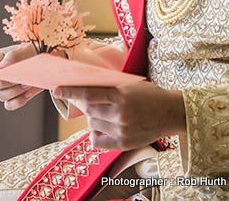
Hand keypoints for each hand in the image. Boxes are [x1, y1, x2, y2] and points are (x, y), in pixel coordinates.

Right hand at [0, 43, 40, 109]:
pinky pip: (11, 104)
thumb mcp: (22, 50)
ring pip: (2, 96)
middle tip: (20, 79)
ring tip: (27, 83)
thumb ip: (11, 58)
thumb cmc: (30, 51)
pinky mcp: (14, 96)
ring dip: (15, 91)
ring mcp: (5, 87)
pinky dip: (19, 100)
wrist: (43, 57)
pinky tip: (28, 93)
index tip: (3, 78)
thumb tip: (0, 69)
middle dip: (7, 83)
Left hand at [53, 80, 185, 149]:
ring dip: (92, 117)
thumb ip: (108, 88)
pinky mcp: (123, 144)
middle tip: (82, 100)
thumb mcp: (129, 85)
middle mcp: (120, 115)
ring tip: (104, 111)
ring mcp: (121, 131)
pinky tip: (102, 125)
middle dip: (82, 104)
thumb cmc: (149, 94)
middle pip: (88, 110)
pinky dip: (95, 133)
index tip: (57, 90)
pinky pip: (98, 140)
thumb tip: (84, 89)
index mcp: (121, 96)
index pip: (88, 95)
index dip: (70, 92)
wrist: (171, 112)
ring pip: (92, 124)